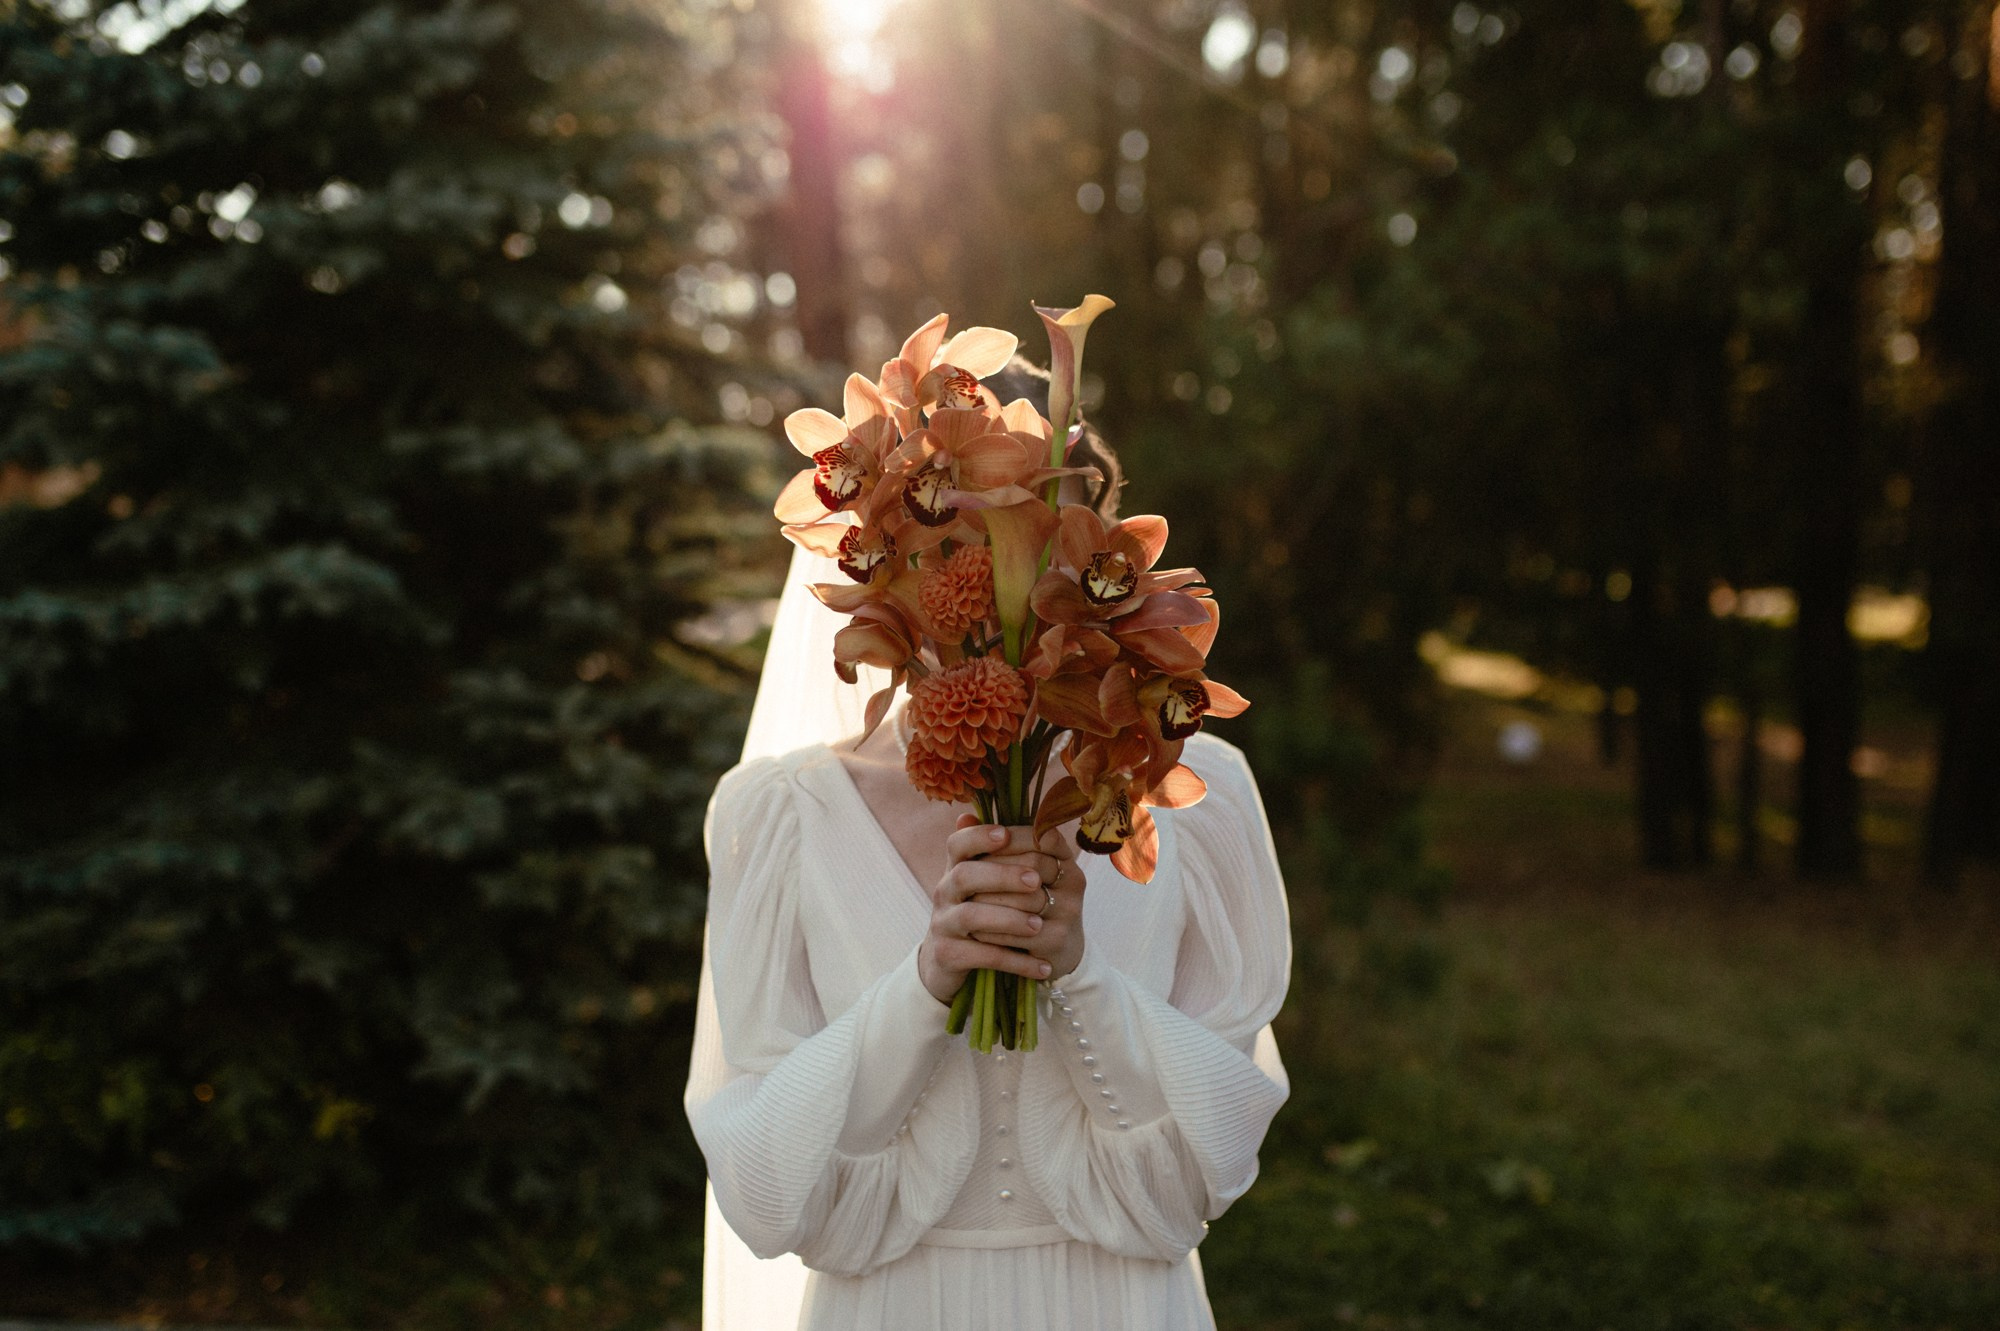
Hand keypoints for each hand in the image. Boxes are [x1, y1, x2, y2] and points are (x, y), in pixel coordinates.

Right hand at [916, 815, 1087, 1004]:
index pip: (958, 843)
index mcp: (955, 868)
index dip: (979, 836)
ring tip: (1039, 925)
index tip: (1006, 834)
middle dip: (1002, 875)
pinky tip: (1043, 966)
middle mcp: (944, 892)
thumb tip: (1044, 827)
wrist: (949, 961)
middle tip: (1036, 881)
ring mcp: (943, 924)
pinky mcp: (948, 955)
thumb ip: (1008, 857)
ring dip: (1009, 919)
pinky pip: (982, 956)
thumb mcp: (988, 884)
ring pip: (970, 916)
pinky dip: (1015, 961)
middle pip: (964, 875)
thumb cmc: (979, 911)